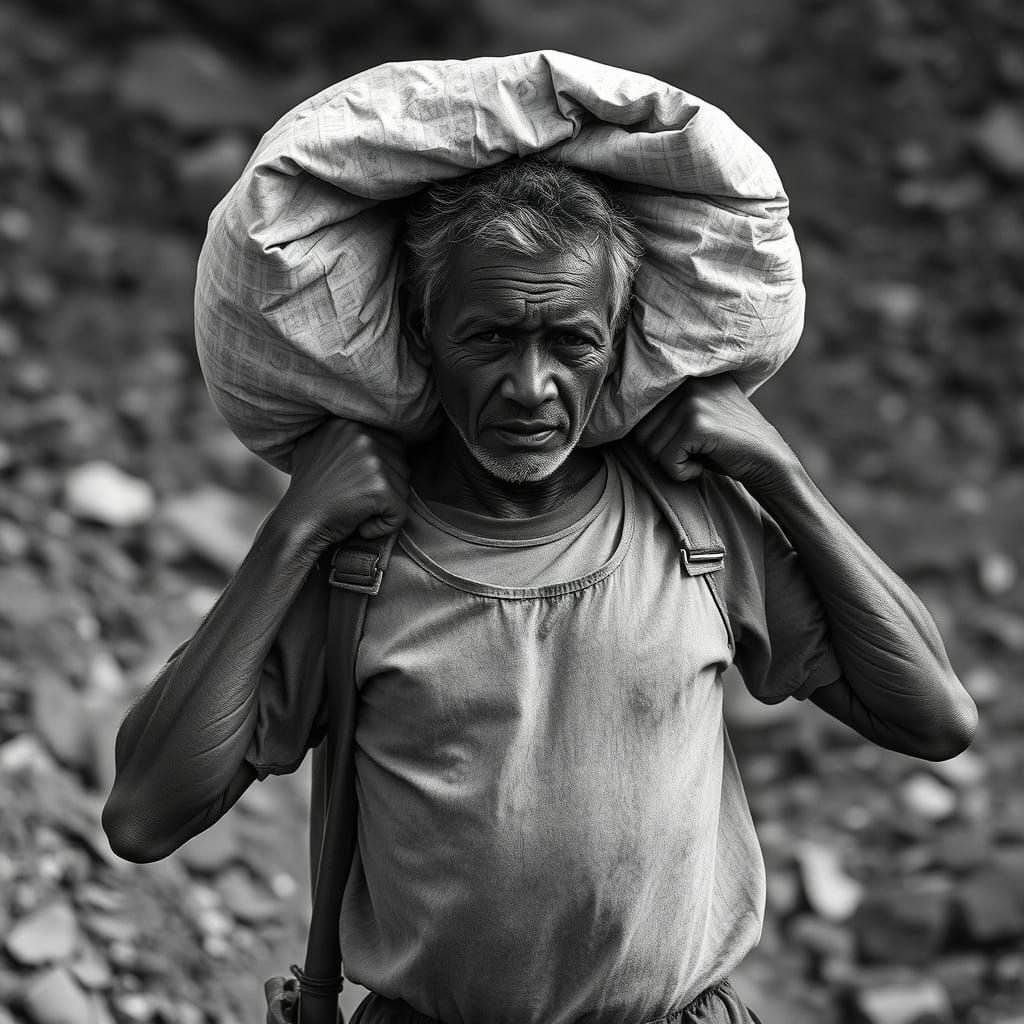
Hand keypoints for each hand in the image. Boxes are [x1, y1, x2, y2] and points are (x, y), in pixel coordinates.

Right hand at [277, 419, 410, 547]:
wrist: (298, 525)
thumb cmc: (309, 493)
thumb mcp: (314, 447)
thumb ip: (340, 435)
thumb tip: (367, 430)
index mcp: (349, 423)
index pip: (391, 445)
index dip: (380, 473)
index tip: (356, 486)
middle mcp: (361, 435)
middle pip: (401, 465)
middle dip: (386, 490)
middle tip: (355, 501)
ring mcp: (372, 461)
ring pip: (403, 488)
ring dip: (385, 507)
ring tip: (356, 512)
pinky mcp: (380, 487)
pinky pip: (401, 512)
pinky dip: (385, 526)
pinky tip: (362, 527)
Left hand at [632, 374, 795, 493]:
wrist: (768, 460)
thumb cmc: (725, 443)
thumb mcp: (696, 413)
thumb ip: (664, 407)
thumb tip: (613, 412)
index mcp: (683, 375)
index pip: (637, 411)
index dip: (653, 436)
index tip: (681, 441)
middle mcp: (687, 382)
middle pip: (639, 432)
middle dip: (662, 452)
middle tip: (694, 450)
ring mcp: (693, 401)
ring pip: (650, 448)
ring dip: (673, 463)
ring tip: (701, 454)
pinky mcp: (698, 424)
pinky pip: (666, 461)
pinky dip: (683, 473)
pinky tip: (704, 464)